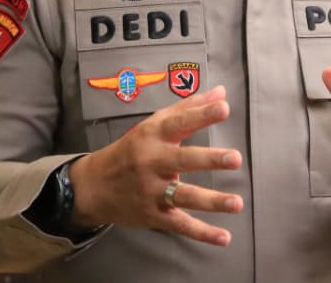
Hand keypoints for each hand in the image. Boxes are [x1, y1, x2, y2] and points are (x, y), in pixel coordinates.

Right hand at [69, 85, 243, 245]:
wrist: (94, 186)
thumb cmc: (131, 150)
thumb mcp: (154, 125)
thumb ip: (189, 109)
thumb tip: (221, 93)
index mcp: (153, 136)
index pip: (180, 123)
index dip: (202, 114)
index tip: (224, 108)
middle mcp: (152, 162)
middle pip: (183, 160)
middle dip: (209, 159)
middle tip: (235, 158)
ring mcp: (152, 191)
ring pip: (184, 195)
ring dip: (211, 201)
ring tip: (237, 202)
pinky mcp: (153, 215)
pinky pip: (180, 224)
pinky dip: (202, 233)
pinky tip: (224, 237)